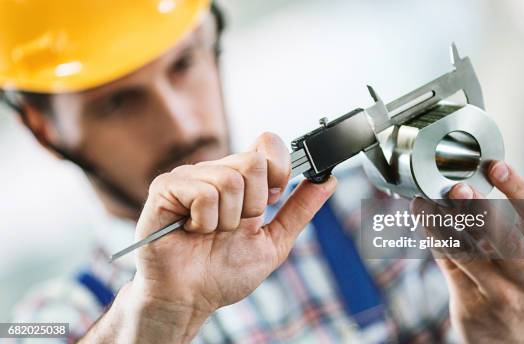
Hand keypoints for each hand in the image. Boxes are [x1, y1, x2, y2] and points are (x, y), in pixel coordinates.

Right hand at [89, 132, 335, 342]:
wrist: (188, 299)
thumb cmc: (223, 273)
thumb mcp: (273, 242)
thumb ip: (299, 210)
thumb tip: (329, 180)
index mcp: (241, 179)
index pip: (268, 143)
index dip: (279, 169)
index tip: (272, 200)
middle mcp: (215, 171)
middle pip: (254, 162)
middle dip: (253, 206)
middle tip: (235, 226)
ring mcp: (189, 177)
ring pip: (230, 180)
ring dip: (227, 220)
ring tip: (210, 233)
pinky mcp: (166, 187)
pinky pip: (203, 192)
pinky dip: (205, 221)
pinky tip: (192, 231)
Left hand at [413, 161, 523, 343]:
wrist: (513, 333)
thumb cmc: (509, 277)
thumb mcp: (516, 250)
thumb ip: (493, 219)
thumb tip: (459, 178)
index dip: (516, 187)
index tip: (494, 165)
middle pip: (506, 240)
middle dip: (482, 213)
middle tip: (458, 188)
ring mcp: (499, 291)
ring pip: (468, 253)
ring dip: (442, 222)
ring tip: (425, 198)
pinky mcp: (471, 302)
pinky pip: (447, 262)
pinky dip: (432, 235)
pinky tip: (420, 214)